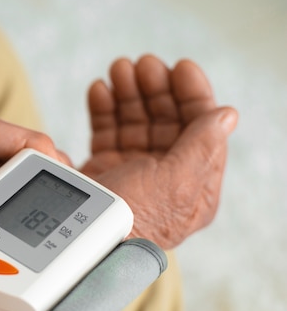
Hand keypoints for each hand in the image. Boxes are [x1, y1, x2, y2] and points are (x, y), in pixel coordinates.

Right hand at [80, 55, 237, 248]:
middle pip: (165, 120)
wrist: (83, 245)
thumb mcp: (179, 182)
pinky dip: (103, 110)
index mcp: (192, 183)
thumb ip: (203, 146)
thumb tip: (226, 116)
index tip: (180, 68)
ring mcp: (131, 172)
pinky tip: (100, 91)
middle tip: (141, 65)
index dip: (193, 95)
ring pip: (135, 122)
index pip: (200, 129)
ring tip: (117, 70)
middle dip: (155, 89)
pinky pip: (106, 133)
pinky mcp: (102, 171)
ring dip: (128, 93)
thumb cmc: (135, 218)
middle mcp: (163, 176)